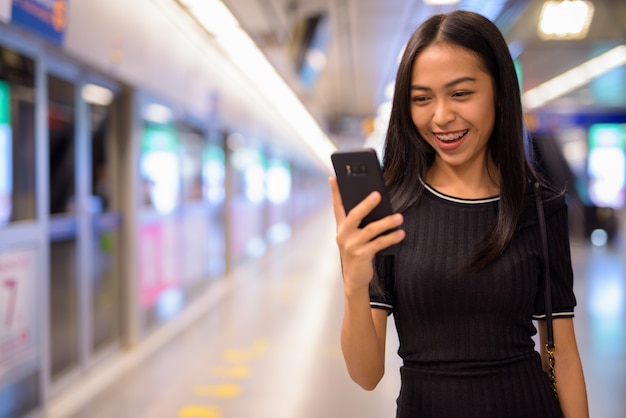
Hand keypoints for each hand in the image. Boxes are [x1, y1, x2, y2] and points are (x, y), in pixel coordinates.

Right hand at [329, 177, 404, 292]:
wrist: (354, 278)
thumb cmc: (357, 252)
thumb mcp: (353, 235)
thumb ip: (359, 221)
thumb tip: (376, 201)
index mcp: (341, 226)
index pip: (337, 206)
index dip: (335, 191)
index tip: (334, 177)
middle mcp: (343, 234)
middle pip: (354, 215)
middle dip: (366, 204)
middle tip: (378, 194)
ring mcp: (352, 245)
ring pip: (370, 230)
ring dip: (386, 222)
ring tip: (399, 217)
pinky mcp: (361, 255)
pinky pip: (379, 244)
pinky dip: (391, 238)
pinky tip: (401, 233)